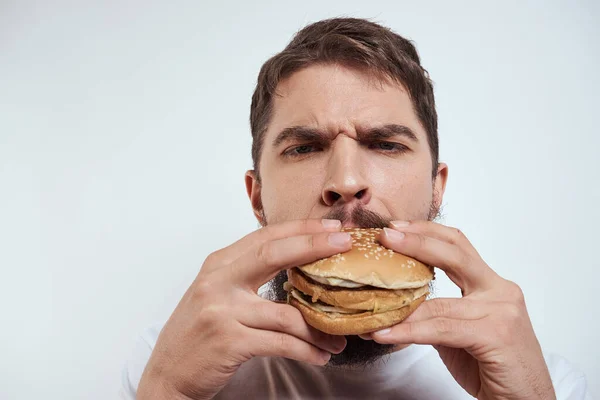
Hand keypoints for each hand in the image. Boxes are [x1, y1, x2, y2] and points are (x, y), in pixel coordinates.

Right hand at [136, 219, 349, 399]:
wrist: (167, 375)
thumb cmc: (198, 333)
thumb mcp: (216, 293)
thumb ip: (246, 274)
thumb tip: (296, 261)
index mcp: (218, 264)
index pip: (265, 236)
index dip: (301, 229)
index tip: (331, 226)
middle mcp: (218, 281)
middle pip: (274, 254)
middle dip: (314, 245)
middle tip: (346, 243)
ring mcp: (222, 311)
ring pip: (285, 313)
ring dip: (319, 326)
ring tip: (340, 338)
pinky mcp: (229, 341)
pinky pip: (281, 343)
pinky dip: (306, 350)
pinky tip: (320, 356)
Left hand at [363, 221, 554, 399]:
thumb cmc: (491, 366)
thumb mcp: (460, 330)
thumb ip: (436, 311)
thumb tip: (393, 303)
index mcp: (491, 285)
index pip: (457, 245)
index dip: (426, 232)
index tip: (395, 228)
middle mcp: (500, 291)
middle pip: (454, 253)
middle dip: (416, 241)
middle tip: (385, 237)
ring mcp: (501, 311)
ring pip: (439, 301)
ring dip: (399, 305)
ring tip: (369, 306)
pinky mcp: (495, 335)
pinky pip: (441, 329)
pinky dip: (409, 331)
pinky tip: (386, 334)